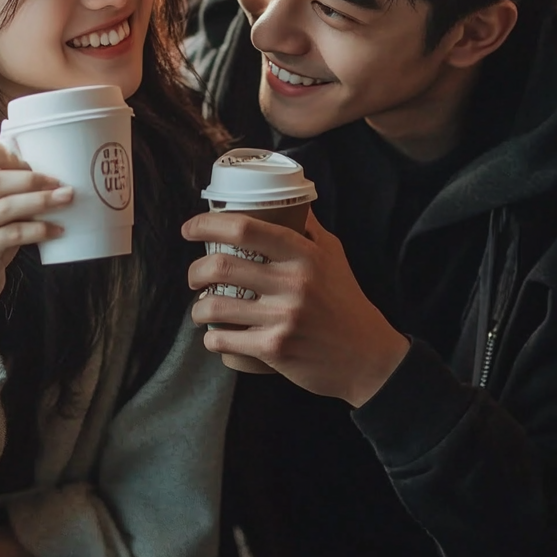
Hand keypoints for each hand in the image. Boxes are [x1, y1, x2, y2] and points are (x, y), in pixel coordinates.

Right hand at [0, 138, 72, 355]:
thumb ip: (0, 193)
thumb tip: (42, 173)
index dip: (7, 152)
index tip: (29, 163)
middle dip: (35, 179)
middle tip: (61, 183)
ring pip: (8, 206)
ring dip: (43, 201)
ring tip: (67, 199)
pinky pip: (16, 233)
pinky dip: (40, 229)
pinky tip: (57, 229)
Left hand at [181, 209, 408, 406]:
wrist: (367, 357)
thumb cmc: (347, 302)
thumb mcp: (333, 256)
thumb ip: (308, 228)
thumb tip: (289, 199)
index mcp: (303, 254)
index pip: (245, 229)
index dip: (208, 225)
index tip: (189, 229)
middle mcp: (292, 283)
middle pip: (221, 265)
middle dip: (195, 271)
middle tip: (194, 277)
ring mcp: (282, 317)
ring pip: (215, 306)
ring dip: (197, 308)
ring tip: (200, 309)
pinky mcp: (275, 349)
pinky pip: (225, 340)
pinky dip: (212, 339)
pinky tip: (215, 336)